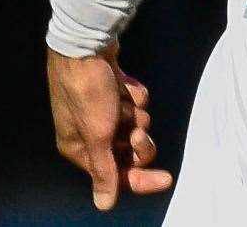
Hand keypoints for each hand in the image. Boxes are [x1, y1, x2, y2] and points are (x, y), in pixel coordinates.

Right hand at [47, 42, 172, 209]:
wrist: (87, 43)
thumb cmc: (88, 91)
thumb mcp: (98, 135)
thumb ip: (104, 170)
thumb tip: (103, 204)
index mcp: (79, 147)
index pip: (115, 174)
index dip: (141, 179)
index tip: (167, 179)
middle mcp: (88, 130)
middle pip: (127, 150)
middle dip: (137, 139)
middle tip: (138, 130)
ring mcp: (100, 107)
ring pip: (134, 123)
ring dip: (135, 112)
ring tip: (125, 100)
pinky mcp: (112, 88)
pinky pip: (134, 100)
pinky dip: (134, 92)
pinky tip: (123, 82)